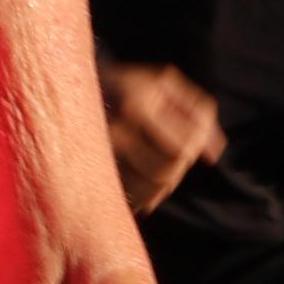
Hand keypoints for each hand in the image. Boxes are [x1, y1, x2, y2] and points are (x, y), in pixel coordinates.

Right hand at [97, 57, 228, 216]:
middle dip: (177, 170)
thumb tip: (215, 155)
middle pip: (166, 172)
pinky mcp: (87, 172)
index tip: (189, 143)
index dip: (193, 150)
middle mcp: (114, 128)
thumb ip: (198, 111)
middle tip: (171, 156)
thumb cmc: (126, 84)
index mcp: (137, 102)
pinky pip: (127, 200)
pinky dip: (142, 198)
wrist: (68, 89)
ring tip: (156, 168)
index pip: (183, 149)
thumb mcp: (163, 84)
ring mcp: (96, 153)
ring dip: (161, 186)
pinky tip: (141, 183)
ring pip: (148, 191)